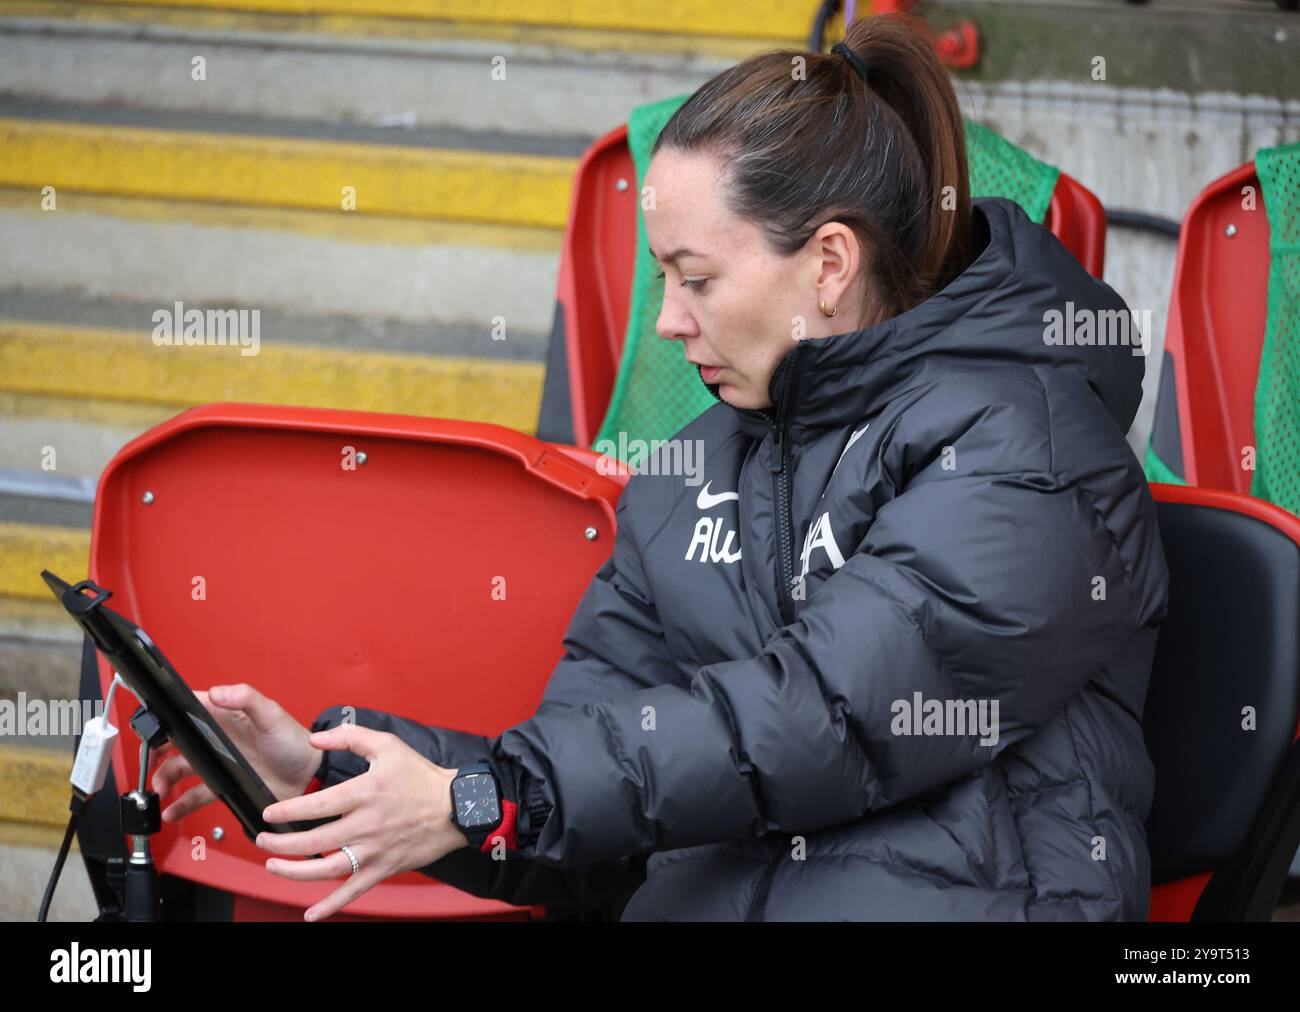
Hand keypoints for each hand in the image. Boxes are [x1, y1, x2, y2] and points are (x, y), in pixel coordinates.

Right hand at [149, 683, 319, 822]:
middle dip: (159, 750)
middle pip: (178, 741)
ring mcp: (222, 762)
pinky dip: (180, 803)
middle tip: (150, 760)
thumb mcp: (271, 715)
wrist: (311, 778)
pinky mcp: (226, 784)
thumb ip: (245, 698)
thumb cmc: (296, 742)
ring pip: (182, 768)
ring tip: (158, 788)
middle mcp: (220, 738)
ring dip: (165, 778)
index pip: (190, 707)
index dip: (168, 713)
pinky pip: (196, 794)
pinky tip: (171, 809)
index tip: (150, 722)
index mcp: (228, 714)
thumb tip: (216, 691)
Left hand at [254, 723, 472, 921]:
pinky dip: (331, 906)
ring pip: (327, 870)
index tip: (268, 814)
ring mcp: (375, 850)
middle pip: (314, 841)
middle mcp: (367, 825)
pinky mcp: (384, 868)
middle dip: (280, 843)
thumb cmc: (421, 776)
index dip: (287, 811)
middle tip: (262, 840)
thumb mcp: (387, 745)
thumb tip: (315, 739)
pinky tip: (311, 914)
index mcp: (365, 793)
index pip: (317, 805)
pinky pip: (353, 891)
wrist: (457, 806)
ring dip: (294, 872)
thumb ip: (350, 736)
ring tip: (273, 867)